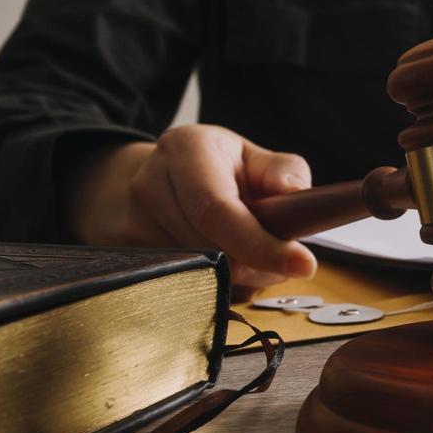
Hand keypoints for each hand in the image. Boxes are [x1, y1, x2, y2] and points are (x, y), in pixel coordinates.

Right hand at [64, 124, 317, 294]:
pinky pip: (183, 284)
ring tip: (248, 252)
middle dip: (256, 264)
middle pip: (210, 249)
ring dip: (239, 276)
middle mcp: (150, 182)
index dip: (260, 244)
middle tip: (282, 260)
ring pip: (199, 274)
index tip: (303, 264)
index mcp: (185, 148)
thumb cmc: (221, 170)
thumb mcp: (256, 159)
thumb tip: (295, 193)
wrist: (164, 177)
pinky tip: (222, 258)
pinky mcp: (129, 252)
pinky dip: (215, 282)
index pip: (218, 209)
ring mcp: (133, 221)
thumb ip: (284, 173)